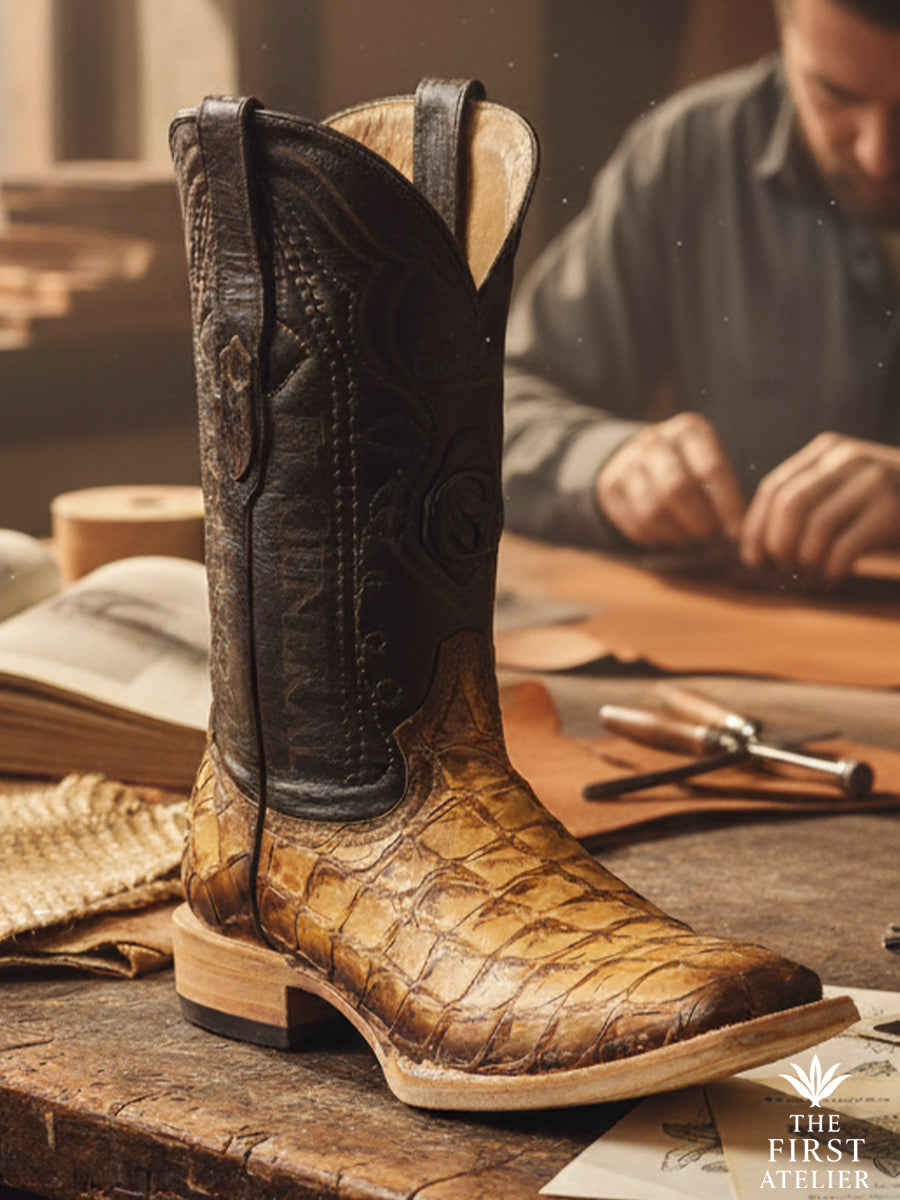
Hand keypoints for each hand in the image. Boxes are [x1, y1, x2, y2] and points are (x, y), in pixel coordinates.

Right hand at [596, 412, 745, 547]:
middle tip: (709, 539)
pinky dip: (653, 538)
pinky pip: (633, 522)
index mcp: (689, 430)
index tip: (736, 534)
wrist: (638, 457)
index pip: (710, 469)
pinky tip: (665, 539)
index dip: (726, 505)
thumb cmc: (688, 467)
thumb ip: (724, 491)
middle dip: (697, 521)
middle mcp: (655, 439)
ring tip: (688, 541)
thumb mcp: (708, 463)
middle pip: (676, 488)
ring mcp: (627, 461)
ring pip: (652, 509)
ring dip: (675, 534)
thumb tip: (739, 534)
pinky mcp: (609, 485)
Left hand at [740, 433, 899, 581]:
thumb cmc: (885, 509)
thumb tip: (753, 543)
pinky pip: (842, 548)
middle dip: (777, 545)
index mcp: (827, 450)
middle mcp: (848, 458)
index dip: (755, 527)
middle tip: (784, 568)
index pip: (773, 487)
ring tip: (813, 573)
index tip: (752, 558)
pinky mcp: (892, 510)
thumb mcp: (843, 492)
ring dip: (806, 561)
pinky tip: (835, 576)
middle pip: (788, 506)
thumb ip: (807, 502)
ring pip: (814, 528)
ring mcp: (873, 480)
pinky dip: (831, 570)